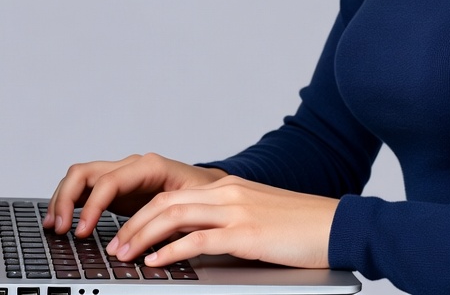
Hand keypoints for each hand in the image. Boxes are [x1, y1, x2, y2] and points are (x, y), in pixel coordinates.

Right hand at [43, 153, 225, 235]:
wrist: (211, 186)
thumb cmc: (202, 195)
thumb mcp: (190, 205)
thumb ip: (167, 219)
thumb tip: (144, 243)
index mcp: (149, 166)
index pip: (109, 181)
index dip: (92, 206)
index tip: (81, 231)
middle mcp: (131, 166)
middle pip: (85, 172)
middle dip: (67, 199)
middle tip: (61, 228)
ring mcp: (121, 174)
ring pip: (80, 176)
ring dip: (62, 198)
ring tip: (54, 226)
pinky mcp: (116, 187)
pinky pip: (85, 188)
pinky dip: (70, 202)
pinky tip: (63, 222)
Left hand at [105, 174, 338, 268]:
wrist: (334, 224)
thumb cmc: (299, 226)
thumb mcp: (256, 216)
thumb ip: (227, 222)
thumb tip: (197, 243)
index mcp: (228, 187)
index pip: (174, 195)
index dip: (144, 213)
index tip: (125, 232)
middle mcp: (227, 192)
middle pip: (167, 202)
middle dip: (135, 224)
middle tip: (114, 246)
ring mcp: (235, 210)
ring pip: (175, 216)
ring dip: (143, 236)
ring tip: (125, 254)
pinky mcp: (245, 233)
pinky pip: (197, 239)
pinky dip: (170, 250)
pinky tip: (156, 262)